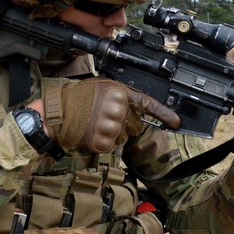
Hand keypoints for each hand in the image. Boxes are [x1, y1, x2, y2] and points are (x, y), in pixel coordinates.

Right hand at [41, 78, 179, 152]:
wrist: (57, 113)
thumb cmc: (77, 98)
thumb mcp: (103, 88)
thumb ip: (122, 97)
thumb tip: (139, 110)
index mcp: (119, 93)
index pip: (146, 104)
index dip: (164, 114)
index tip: (176, 122)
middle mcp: (118, 109)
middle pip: (135, 124)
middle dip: (124, 123)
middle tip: (103, 116)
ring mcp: (111, 126)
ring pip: (123, 136)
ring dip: (111, 132)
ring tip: (93, 123)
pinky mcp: (103, 141)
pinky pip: (111, 145)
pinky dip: (102, 141)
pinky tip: (91, 132)